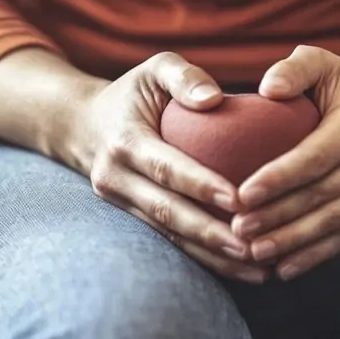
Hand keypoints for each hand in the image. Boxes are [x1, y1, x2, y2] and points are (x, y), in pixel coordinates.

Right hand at [65, 53, 270, 282]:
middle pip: (168, 212)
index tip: (238, 200)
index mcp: (124, 141)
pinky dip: (204, 258)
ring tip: (258, 269)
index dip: (200, 185)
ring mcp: (119, 203)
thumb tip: (214, 98)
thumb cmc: (133, 93)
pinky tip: (239, 267)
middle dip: (211, 233)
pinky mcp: (129, 219)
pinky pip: (169, 243)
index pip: (166, 167)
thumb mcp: (154, 69)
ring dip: (213, 256)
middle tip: (255, 246)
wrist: (81, 125)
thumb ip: (184, 76)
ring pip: (169, 236)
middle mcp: (115, 178)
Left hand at [234, 46, 339, 279]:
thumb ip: (296, 68)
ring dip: (292, 242)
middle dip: (277, 217)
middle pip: (320, 196)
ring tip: (254, 253)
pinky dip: (316, 256)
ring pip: (333, 222)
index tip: (243, 194)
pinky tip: (285, 269)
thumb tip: (266, 89)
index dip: (278, 178)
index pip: (314, 157)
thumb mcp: (332, 64)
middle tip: (237, 229)